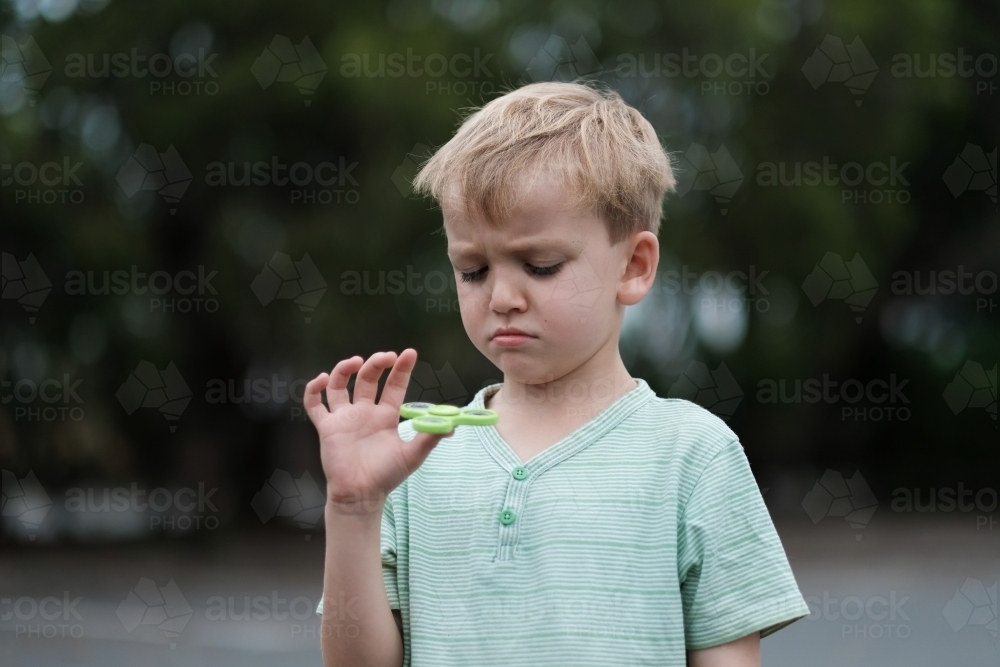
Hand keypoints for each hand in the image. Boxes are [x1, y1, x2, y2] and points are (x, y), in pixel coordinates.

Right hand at [305, 349, 453, 513]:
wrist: (361, 496)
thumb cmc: (386, 476)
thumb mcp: (412, 455)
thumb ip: (429, 438)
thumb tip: (452, 426)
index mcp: (386, 416)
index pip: (394, 385)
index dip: (401, 369)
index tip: (409, 353)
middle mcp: (365, 412)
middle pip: (367, 378)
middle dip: (376, 364)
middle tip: (386, 356)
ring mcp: (344, 418)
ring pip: (339, 385)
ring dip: (344, 369)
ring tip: (354, 361)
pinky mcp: (326, 427)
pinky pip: (315, 404)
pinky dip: (314, 389)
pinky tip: (322, 378)